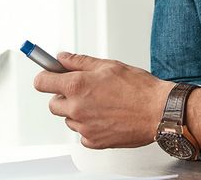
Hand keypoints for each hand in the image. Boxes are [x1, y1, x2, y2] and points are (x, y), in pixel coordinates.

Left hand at [33, 52, 173, 148]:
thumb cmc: (138, 88)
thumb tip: (63, 58)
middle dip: (63, 95)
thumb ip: (79, 61)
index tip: (50, 73)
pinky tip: (105, 115)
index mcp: (77, 85)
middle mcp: (77, 107)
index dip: (46, 76)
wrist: (158, 111)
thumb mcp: (107, 65)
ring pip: (68, 118)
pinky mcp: (94, 141)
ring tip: (100, 102)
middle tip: (82, 88)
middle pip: (53, 103)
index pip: (42, 82)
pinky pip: (82, 132)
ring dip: (77, 110)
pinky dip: (89, 125)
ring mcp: (84, 127)